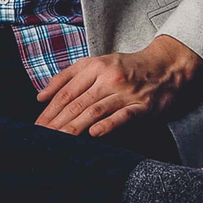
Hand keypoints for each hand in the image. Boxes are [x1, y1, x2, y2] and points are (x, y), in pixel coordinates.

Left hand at [33, 35, 202, 137]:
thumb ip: (67, 77)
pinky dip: (108, 125)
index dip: (50, 109)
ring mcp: (125, 92)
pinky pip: (122, 116)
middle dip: (56, 121)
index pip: (66, 90)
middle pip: (77, 102)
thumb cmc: (127, 67)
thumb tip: (40, 96)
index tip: (37, 125)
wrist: (165, 66)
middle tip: (41, 136)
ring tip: (59, 138)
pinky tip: (94, 133)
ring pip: (95, 110)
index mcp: (95, 67)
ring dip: (75, 126)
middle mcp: (108, 78)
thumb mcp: (96, 64)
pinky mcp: (142, 106)